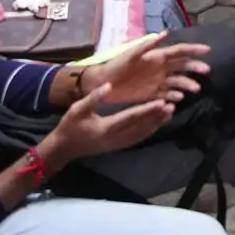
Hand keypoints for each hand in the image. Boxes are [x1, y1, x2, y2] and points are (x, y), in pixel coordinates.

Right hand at [40, 81, 175, 165]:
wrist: (62, 149)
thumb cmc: (69, 127)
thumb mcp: (77, 109)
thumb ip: (94, 98)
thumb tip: (109, 85)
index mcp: (106, 128)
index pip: (131, 118)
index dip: (147, 110)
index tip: (162, 102)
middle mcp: (115, 138)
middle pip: (140, 127)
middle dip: (157, 117)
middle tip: (171, 105)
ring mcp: (117, 145)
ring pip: (141, 134)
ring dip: (155, 124)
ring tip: (169, 113)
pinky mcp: (117, 147)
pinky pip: (136, 139)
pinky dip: (148, 131)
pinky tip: (156, 124)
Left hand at [79, 32, 211, 108]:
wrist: (102, 84)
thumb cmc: (115, 66)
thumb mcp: (130, 54)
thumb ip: (146, 45)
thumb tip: (164, 33)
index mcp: (156, 57)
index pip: (178, 51)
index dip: (193, 50)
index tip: (208, 50)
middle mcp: (160, 68)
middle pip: (182, 66)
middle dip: (195, 67)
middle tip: (206, 71)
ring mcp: (157, 82)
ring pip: (177, 82)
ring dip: (187, 84)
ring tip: (194, 90)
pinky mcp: (152, 94)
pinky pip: (167, 94)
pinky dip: (175, 96)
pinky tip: (179, 99)